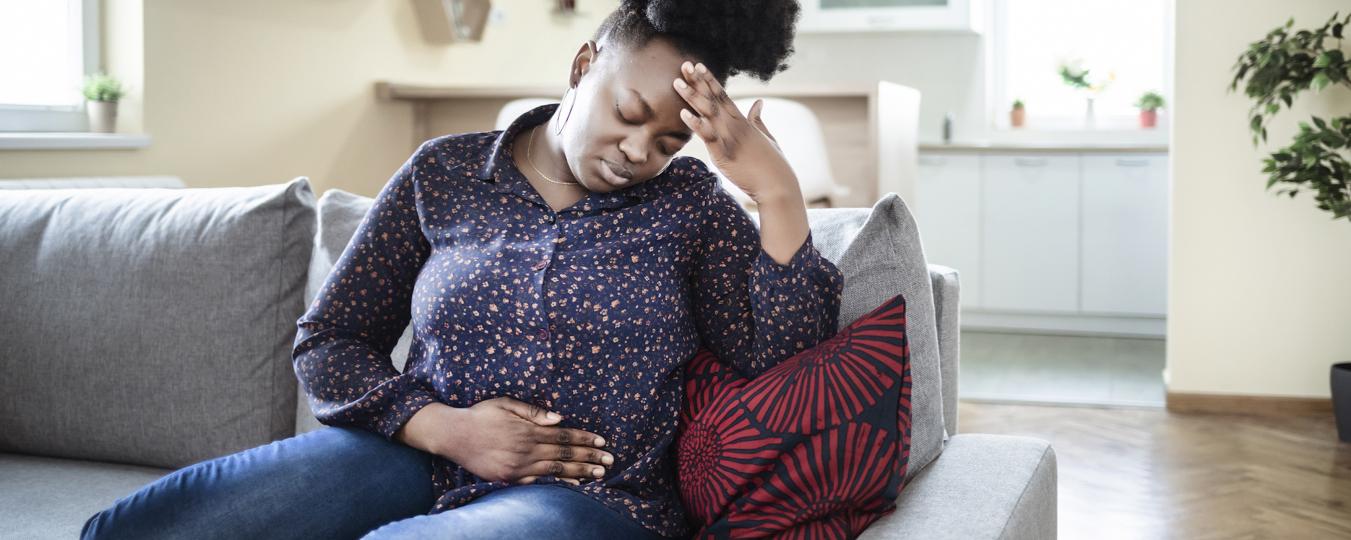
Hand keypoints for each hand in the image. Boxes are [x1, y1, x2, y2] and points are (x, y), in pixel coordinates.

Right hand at [403, 397, 613, 485]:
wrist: (452, 434)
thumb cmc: (480, 415)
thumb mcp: (506, 404)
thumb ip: (534, 412)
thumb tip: (559, 419)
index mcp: (527, 430)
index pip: (564, 436)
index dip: (585, 440)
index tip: (602, 443)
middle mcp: (525, 450)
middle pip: (564, 455)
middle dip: (589, 458)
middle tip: (609, 462)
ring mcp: (517, 467)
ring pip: (555, 472)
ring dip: (579, 473)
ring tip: (598, 475)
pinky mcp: (508, 478)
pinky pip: (537, 483)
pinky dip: (556, 485)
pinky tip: (572, 485)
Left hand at [672, 60, 800, 202]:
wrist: (777, 185)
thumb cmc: (772, 164)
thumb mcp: (766, 137)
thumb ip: (758, 119)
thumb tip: (759, 102)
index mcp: (743, 121)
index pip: (723, 95)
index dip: (709, 80)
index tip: (698, 66)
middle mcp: (735, 125)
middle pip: (712, 99)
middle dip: (697, 82)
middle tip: (684, 64)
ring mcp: (729, 139)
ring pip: (707, 113)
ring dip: (692, 97)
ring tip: (677, 83)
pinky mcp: (724, 155)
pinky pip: (708, 136)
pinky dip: (696, 124)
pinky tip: (684, 114)